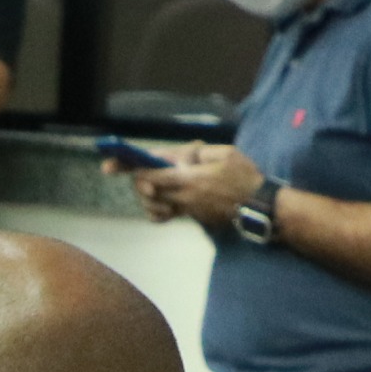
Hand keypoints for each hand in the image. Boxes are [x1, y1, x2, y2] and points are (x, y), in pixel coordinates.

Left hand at [115, 142, 265, 226]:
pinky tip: (160, 201)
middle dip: (137, 179)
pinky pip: (165, 216)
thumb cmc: (246, 177)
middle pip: (147, 190)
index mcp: (190, 179)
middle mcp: (184, 197)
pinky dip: (157, 209)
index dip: (129, 168)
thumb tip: (177, 155)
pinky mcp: (191, 218)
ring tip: (149, 184)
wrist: (260, 207)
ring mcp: (186, 210)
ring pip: (153, 204)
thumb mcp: (225, 154)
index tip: (109, 164)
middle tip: (129, 169)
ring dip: (146, 194)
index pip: (151, 174)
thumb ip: (197, 153)